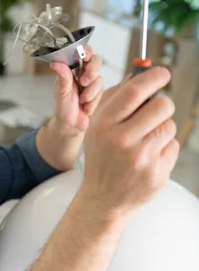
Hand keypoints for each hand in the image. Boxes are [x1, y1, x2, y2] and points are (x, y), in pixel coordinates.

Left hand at [49, 45, 102, 134]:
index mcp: (73, 68)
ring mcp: (92, 82)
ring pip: (99, 79)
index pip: (83, 52)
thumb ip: (62, 78)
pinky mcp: (99, 93)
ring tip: (81, 101)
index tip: (84, 58)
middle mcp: (84, 72)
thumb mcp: (60, 92)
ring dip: (89, 93)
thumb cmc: (63, 107)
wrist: (71, 125)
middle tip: (83, 82)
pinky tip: (85, 107)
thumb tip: (55, 63)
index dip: (86, 52)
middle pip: (96, 61)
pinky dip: (92, 102)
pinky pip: (101, 93)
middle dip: (92, 72)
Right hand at [78, 66, 179, 218]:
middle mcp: (122, 141)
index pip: (134, 91)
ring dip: (162, 129)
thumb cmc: (102, 158)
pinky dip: (165, 149)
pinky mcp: (156, 173)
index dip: (153, 76)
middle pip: (161, 105)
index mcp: (104, 126)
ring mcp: (141, 159)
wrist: (103, 199)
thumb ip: (114, 98)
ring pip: (169, 126)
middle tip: (157, 111)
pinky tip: (149, 158)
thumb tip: (139, 71)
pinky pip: (173, 147)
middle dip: (163, 104)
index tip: (162, 73)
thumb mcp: (97, 127)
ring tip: (146, 141)